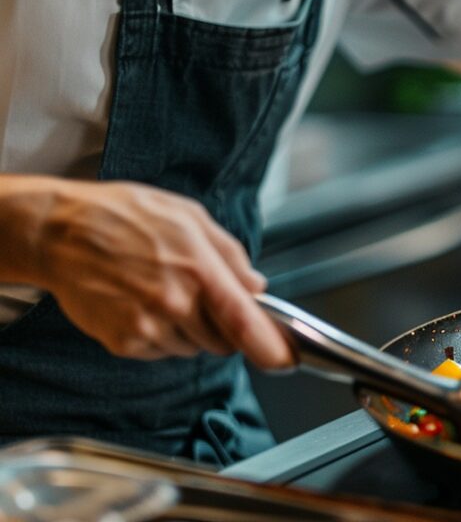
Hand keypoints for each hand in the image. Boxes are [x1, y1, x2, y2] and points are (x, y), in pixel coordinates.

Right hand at [26, 179, 293, 368]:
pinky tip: (143, 303)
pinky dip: (161, 335)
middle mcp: (174, 303)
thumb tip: (256, 286)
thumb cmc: (126, 216)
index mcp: (198, 269)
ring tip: (162, 291)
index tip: (284, 359)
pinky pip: (161, 352)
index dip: (269, 346)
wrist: (61, 232)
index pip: (244, 321)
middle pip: (222, 341)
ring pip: (192, 348)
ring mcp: (147, 327)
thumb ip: (230, 254)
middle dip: (224, 327)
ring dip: (190, 330)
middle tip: (201, 296)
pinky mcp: (124, 342)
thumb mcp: (190, 216)